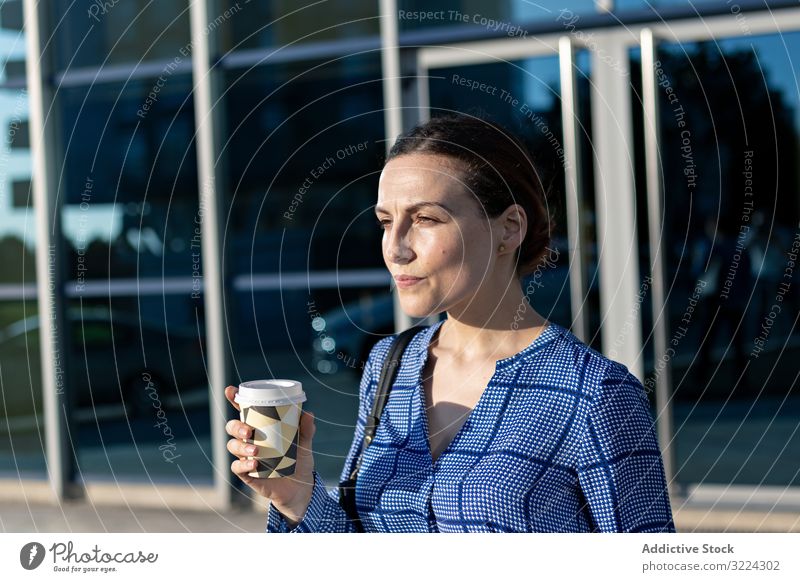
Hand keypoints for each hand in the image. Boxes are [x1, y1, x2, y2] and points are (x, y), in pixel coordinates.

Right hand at [225, 385, 315, 525]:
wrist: (301, 488)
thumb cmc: (299, 461)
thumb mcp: (305, 443)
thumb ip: (306, 430)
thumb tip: (309, 414)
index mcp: (260, 428)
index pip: (244, 411)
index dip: (234, 399)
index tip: (231, 391)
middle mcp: (250, 440)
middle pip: (232, 427)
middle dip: (236, 426)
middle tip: (249, 431)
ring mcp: (247, 456)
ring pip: (232, 446)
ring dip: (240, 446)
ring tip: (255, 450)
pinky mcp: (248, 473)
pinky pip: (237, 467)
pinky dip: (243, 464)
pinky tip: (253, 463)